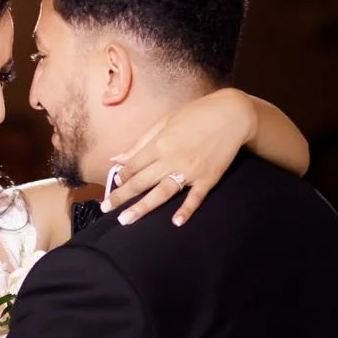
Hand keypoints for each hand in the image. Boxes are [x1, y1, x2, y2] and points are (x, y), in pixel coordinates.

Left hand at [104, 89, 258, 229]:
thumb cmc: (196, 114)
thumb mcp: (164, 122)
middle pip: (141, 182)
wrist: (232, 114)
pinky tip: (175, 222)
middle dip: (121, 196)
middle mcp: (171, 159)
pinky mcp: (208, 178)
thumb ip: (140, 143)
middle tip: (105, 209)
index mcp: (159, 144)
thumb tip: (117, 159)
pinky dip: (186, 210)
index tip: (113, 185)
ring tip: (126, 220)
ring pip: (161, 193)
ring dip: (143, 208)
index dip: (121, 177)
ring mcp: (190, 170)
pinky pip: (195, 197)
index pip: (133, 166)